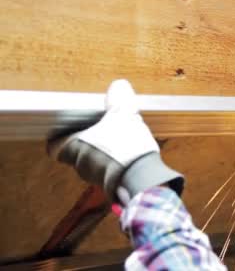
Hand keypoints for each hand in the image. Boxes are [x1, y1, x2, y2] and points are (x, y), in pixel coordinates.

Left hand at [48, 80, 183, 204]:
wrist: (142, 178)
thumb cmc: (124, 145)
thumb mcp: (123, 115)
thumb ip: (118, 99)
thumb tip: (118, 85)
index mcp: (72, 147)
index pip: (54, 144)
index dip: (62, 135)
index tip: (72, 125)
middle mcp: (79, 165)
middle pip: (76, 151)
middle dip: (88, 140)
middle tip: (101, 127)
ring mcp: (95, 178)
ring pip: (93, 161)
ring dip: (103, 151)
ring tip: (119, 138)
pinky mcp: (112, 185)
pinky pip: (109, 170)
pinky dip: (115, 161)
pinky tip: (130, 152)